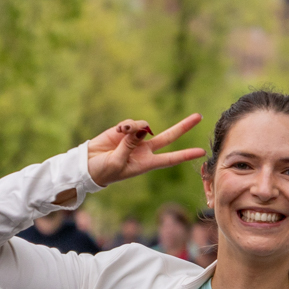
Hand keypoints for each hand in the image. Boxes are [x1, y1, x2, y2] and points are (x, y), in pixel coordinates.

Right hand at [83, 115, 205, 188]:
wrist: (87, 165)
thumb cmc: (104, 171)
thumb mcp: (118, 162)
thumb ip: (130, 145)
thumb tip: (143, 128)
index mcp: (146, 163)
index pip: (170, 159)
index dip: (185, 155)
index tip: (201, 152)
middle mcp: (144, 150)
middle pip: (168, 137)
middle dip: (183, 126)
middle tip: (198, 117)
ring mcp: (135, 140)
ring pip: (145, 126)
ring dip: (137, 126)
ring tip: (123, 132)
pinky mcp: (124, 131)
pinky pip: (132, 123)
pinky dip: (128, 124)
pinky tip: (119, 130)